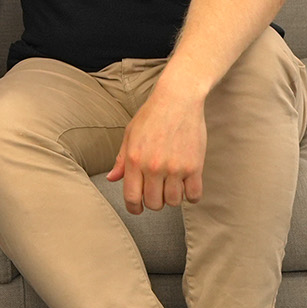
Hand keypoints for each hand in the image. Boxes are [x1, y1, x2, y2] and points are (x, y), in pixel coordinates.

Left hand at [106, 85, 206, 213]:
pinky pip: (193, 195)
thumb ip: (121, 160)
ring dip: (172, 198)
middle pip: (154, 203)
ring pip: (173, 202)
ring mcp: (175, 168)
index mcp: (135, 160)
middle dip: (154, 202)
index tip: (138, 209)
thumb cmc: (152, 115)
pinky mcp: (194, 166)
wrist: (178, 99)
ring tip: (172, 185)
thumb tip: (112, 179)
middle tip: (157, 191)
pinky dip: (190, 196)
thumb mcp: (130, 135)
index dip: (134, 208)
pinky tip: (187, 187)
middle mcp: (154, 167)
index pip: (132, 198)